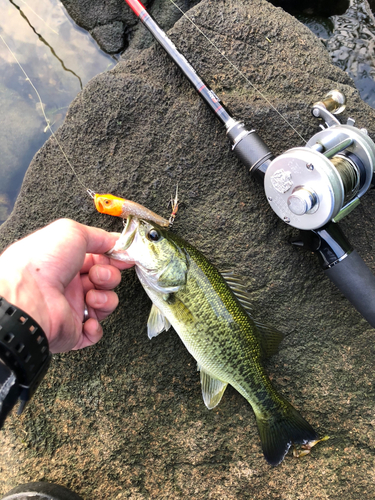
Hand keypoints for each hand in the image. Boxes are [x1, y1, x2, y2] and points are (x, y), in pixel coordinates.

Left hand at [0, 219, 132, 352]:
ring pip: (104, 304)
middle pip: (104, 280)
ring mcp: (71, 308)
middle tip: (98, 275)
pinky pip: (94, 332)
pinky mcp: (73, 331)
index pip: (98, 259)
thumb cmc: (44, 261)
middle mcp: (68, 284)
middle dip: (109, 276)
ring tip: (91, 297)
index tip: (127, 257)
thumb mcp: (72, 232)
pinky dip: (96, 327)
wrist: (28, 297)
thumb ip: (98, 236)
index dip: (114, 258)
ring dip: (105, 299)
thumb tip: (117, 241)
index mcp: (65, 261)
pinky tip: (88, 319)